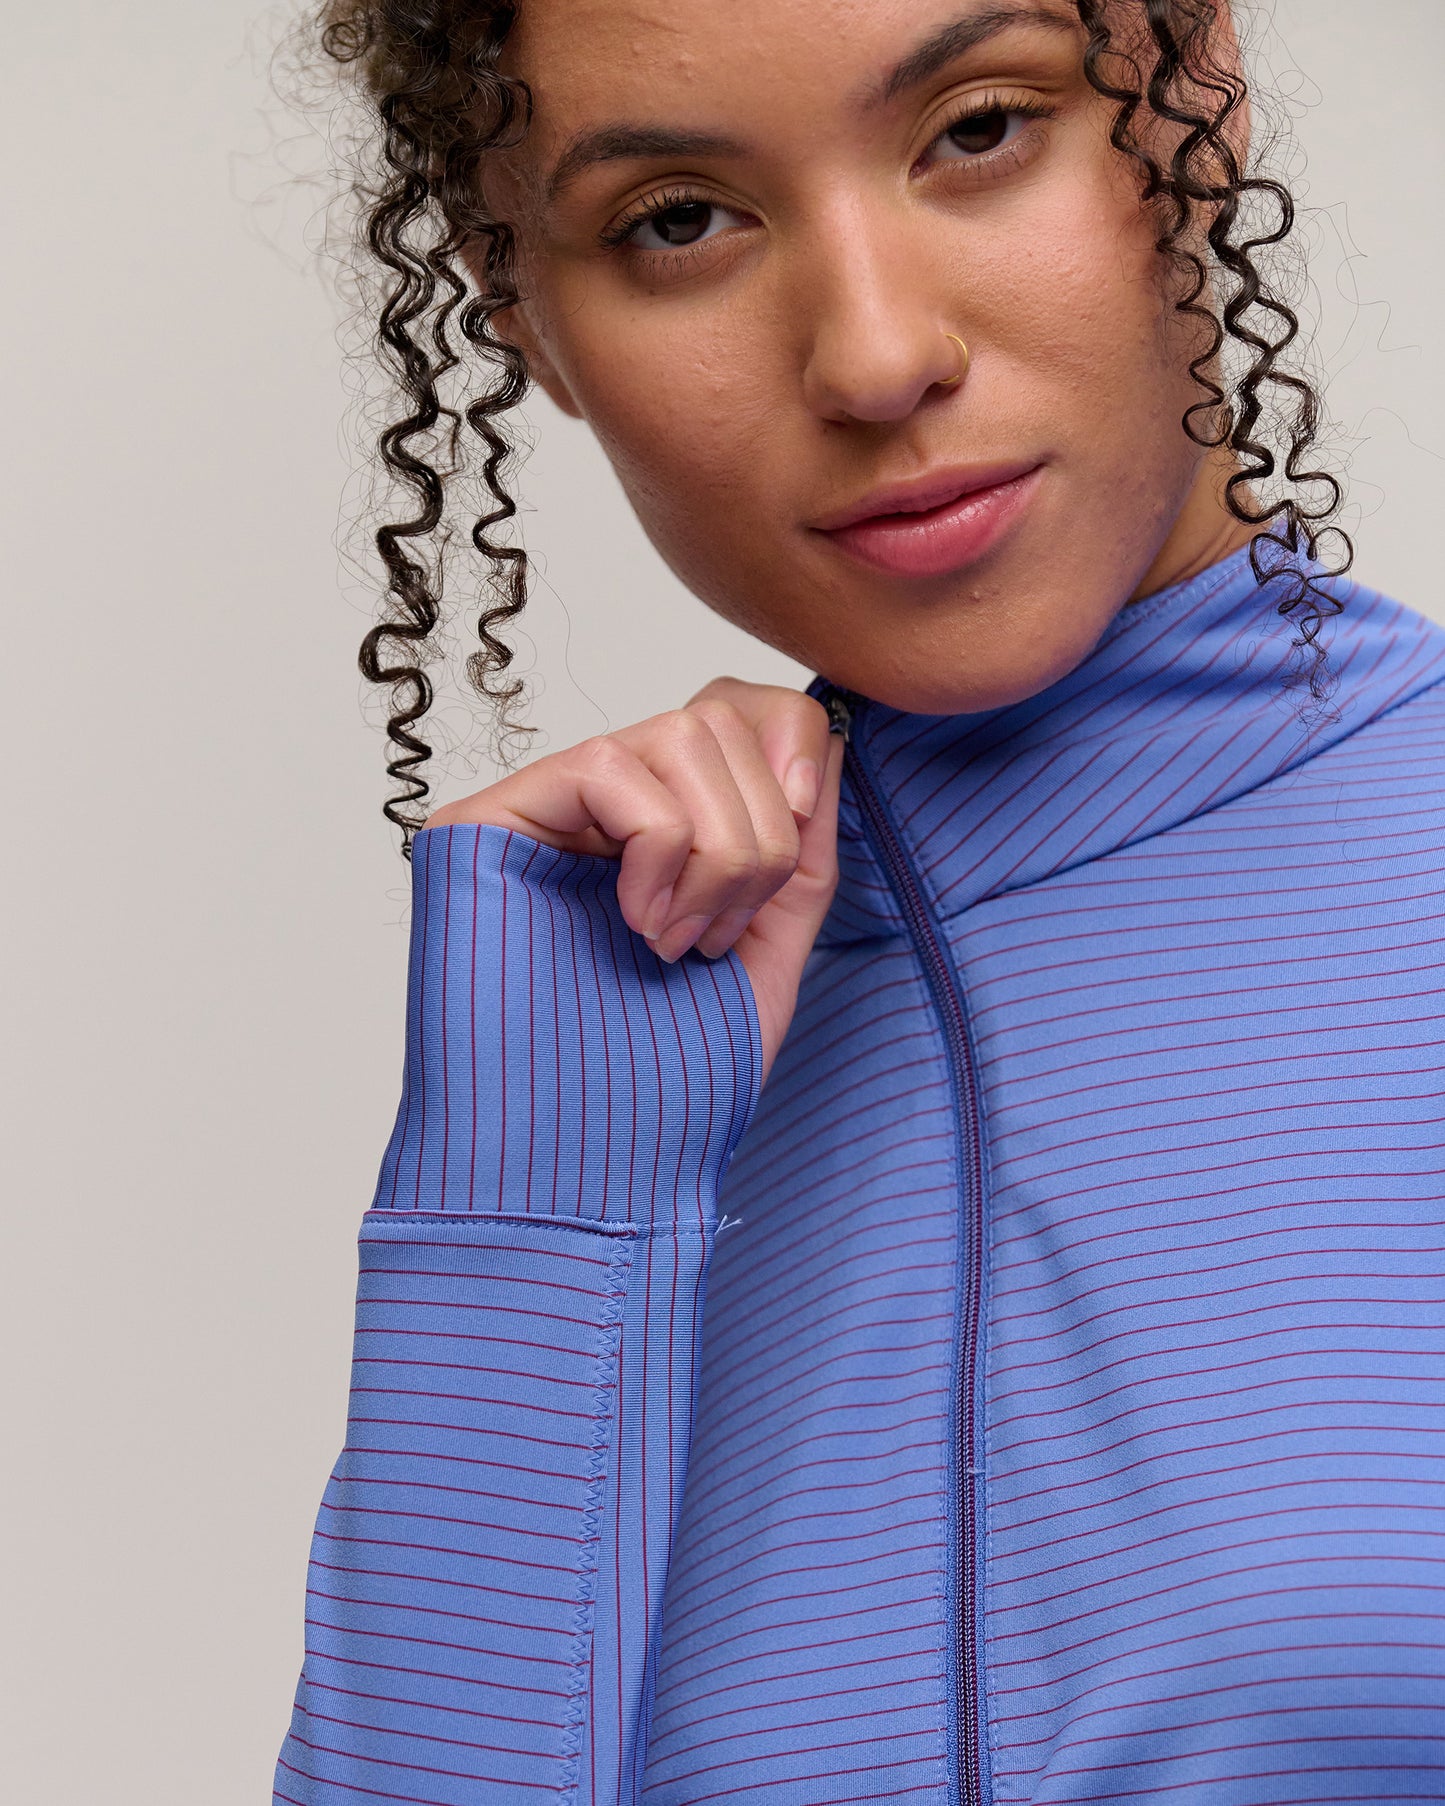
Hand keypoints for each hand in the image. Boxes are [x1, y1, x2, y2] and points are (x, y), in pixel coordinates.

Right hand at [425, 679, 842, 1077]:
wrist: (580, 1166)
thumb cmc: (659, 1087)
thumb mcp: (765, 956)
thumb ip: (799, 853)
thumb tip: (826, 741)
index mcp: (664, 834)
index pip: (738, 712)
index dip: (789, 749)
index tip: (795, 846)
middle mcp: (601, 811)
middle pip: (719, 715)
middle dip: (760, 830)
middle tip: (720, 934)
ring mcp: (544, 810)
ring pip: (678, 732)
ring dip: (716, 849)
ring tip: (675, 939)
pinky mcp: (487, 818)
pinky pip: (610, 763)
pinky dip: (657, 847)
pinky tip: (636, 922)